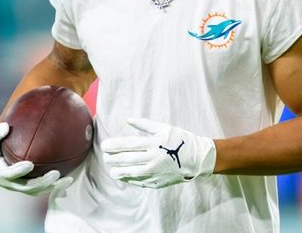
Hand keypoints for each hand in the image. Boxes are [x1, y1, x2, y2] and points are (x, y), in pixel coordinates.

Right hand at [0, 122, 72, 195]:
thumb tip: (5, 126)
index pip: (10, 174)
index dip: (19, 171)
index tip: (30, 164)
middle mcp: (10, 184)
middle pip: (27, 187)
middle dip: (42, 182)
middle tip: (56, 173)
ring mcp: (18, 187)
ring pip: (37, 191)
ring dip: (52, 188)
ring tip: (68, 180)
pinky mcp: (26, 188)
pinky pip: (41, 189)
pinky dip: (54, 188)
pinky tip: (68, 181)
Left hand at [101, 118, 215, 188]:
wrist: (197, 158)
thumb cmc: (180, 140)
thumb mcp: (163, 128)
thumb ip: (143, 124)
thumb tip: (127, 121)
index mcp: (153, 143)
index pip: (128, 145)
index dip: (114, 146)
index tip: (104, 146)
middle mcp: (152, 158)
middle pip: (127, 159)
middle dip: (113, 158)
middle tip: (105, 157)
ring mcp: (155, 171)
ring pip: (132, 173)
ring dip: (119, 172)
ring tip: (111, 170)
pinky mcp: (158, 181)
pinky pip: (141, 182)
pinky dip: (131, 180)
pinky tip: (124, 177)